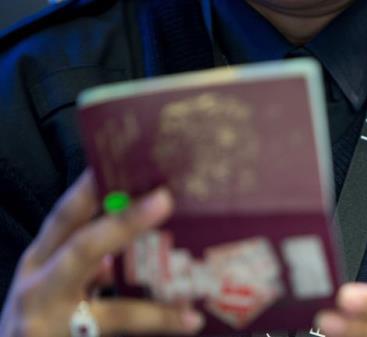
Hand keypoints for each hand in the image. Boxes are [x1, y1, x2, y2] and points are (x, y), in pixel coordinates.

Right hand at [0, 170, 203, 336]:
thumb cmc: (37, 318)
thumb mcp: (49, 285)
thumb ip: (83, 263)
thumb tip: (122, 249)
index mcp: (38, 262)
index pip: (64, 217)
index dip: (90, 188)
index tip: (119, 163)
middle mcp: (38, 288)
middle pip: (84, 249)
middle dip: (125, 224)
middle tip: (164, 200)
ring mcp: (49, 322)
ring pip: (112, 311)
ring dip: (155, 308)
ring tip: (191, 301)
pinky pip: (120, 332)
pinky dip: (157, 327)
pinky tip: (189, 322)